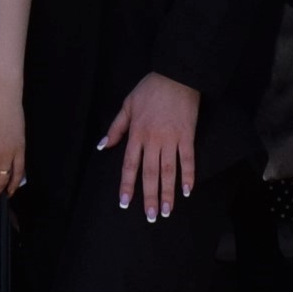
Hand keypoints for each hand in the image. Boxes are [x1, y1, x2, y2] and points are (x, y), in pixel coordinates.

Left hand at [99, 72, 199, 220]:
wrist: (176, 75)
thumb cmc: (150, 89)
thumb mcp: (127, 104)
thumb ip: (116, 128)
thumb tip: (103, 146)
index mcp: (137, 133)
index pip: (130, 164)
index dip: (127, 185)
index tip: (125, 202)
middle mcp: (153, 139)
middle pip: (150, 173)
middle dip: (150, 196)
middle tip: (151, 216)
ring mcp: (172, 138)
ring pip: (169, 170)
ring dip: (168, 192)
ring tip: (167, 211)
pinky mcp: (188, 135)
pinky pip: (188, 159)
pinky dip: (189, 175)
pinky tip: (187, 191)